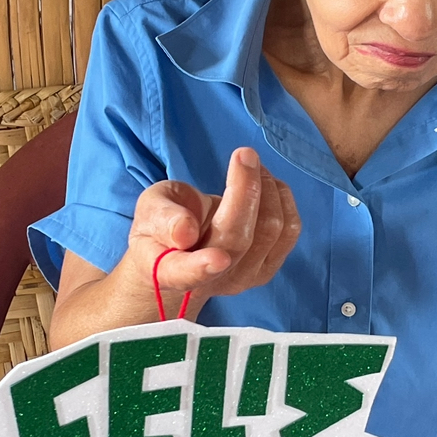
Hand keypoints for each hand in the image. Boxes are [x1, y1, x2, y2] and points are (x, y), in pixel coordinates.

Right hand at [123, 147, 300, 310]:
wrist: (182, 249)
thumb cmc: (161, 227)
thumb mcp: (148, 211)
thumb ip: (162, 218)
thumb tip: (185, 232)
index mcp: (170, 271)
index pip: (186, 274)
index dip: (202, 268)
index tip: (218, 259)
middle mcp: (210, 282)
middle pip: (237, 239)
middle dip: (245, 190)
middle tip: (244, 154)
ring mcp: (242, 279)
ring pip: (270, 231)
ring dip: (266, 188)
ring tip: (250, 166)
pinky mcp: (267, 269)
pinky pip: (288, 231)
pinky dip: (281, 198)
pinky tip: (265, 184)